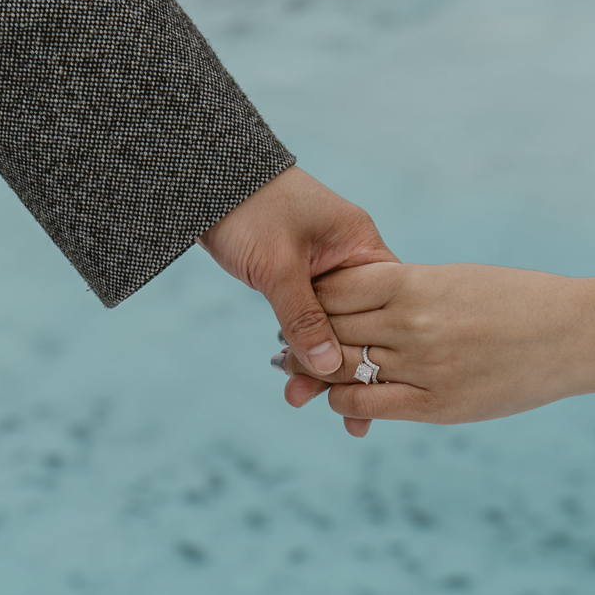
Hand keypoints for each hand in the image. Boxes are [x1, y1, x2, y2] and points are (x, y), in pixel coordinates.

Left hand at [196, 165, 399, 436]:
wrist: (204, 178)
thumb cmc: (249, 207)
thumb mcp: (278, 265)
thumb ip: (304, 317)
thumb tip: (328, 368)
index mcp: (361, 245)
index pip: (390, 305)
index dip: (382, 350)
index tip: (375, 393)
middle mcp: (350, 260)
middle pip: (360, 325)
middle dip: (346, 367)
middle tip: (344, 416)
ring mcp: (324, 271)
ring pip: (331, 327)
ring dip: (317, 363)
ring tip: (299, 400)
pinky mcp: (297, 279)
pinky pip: (308, 321)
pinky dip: (301, 347)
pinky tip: (296, 380)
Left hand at [278, 262, 594, 434]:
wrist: (573, 333)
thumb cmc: (518, 301)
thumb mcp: (457, 280)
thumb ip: (408, 288)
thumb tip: (363, 296)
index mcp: (416, 282)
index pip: (336, 287)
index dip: (311, 298)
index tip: (300, 305)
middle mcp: (412, 322)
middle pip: (331, 327)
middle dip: (302, 335)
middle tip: (284, 344)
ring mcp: (423, 364)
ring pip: (342, 368)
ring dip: (316, 371)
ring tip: (303, 373)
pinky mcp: (436, 404)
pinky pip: (366, 404)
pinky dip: (343, 402)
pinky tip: (340, 398)